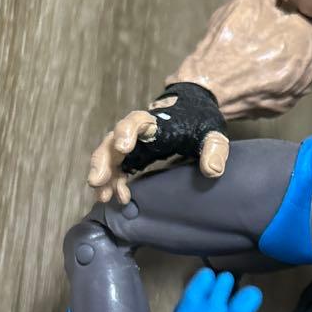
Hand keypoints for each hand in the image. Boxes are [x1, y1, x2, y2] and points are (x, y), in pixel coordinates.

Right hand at [87, 83, 228, 204]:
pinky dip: (114, 183)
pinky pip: (118, 168)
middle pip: (113, 141)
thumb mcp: (214, 134)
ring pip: (110, 156)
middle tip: (97, 181)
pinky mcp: (133, 155)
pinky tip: (118, 198)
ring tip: (103, 197)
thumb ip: (215, 150)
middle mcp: (138, 131)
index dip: (127, 132)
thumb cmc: (201, 122)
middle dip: (103, 161)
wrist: (193, 113)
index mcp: (158, 123)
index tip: (123, 147)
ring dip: (104, 176)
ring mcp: (133, 144)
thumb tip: (212, 171)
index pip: (137, 121)